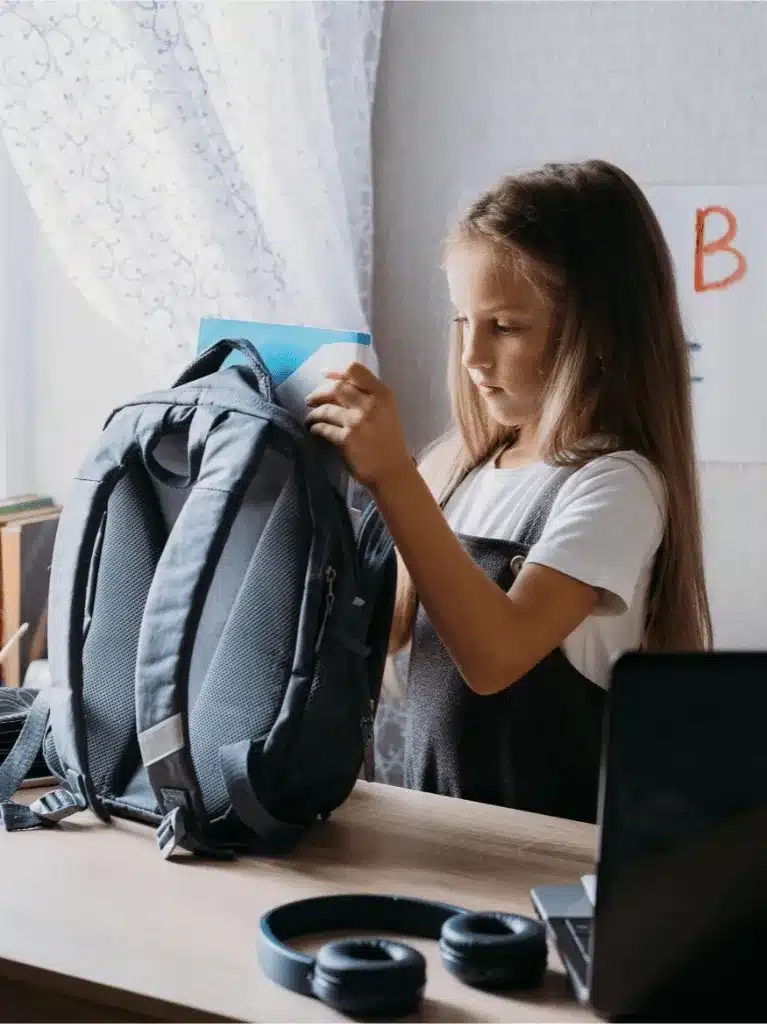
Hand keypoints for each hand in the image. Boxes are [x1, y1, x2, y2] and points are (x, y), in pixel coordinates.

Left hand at [305, 362, 411, 490]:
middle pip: (336, 388)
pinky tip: (314, 431)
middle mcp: (370, 404)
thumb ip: (368, 396)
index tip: (323, 374)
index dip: (335, 372)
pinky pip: (323, 428)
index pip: (355, 370)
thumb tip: (337, 383)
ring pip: (326, 409)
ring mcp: (357, 422)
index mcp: (382, 394)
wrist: (392, 472)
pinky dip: (316, 428)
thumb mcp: (386, 412)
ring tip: (310, 419)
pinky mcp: (346, 439)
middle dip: (319, 393)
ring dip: (314, 414)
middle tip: (310, 400)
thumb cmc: (389, 442)